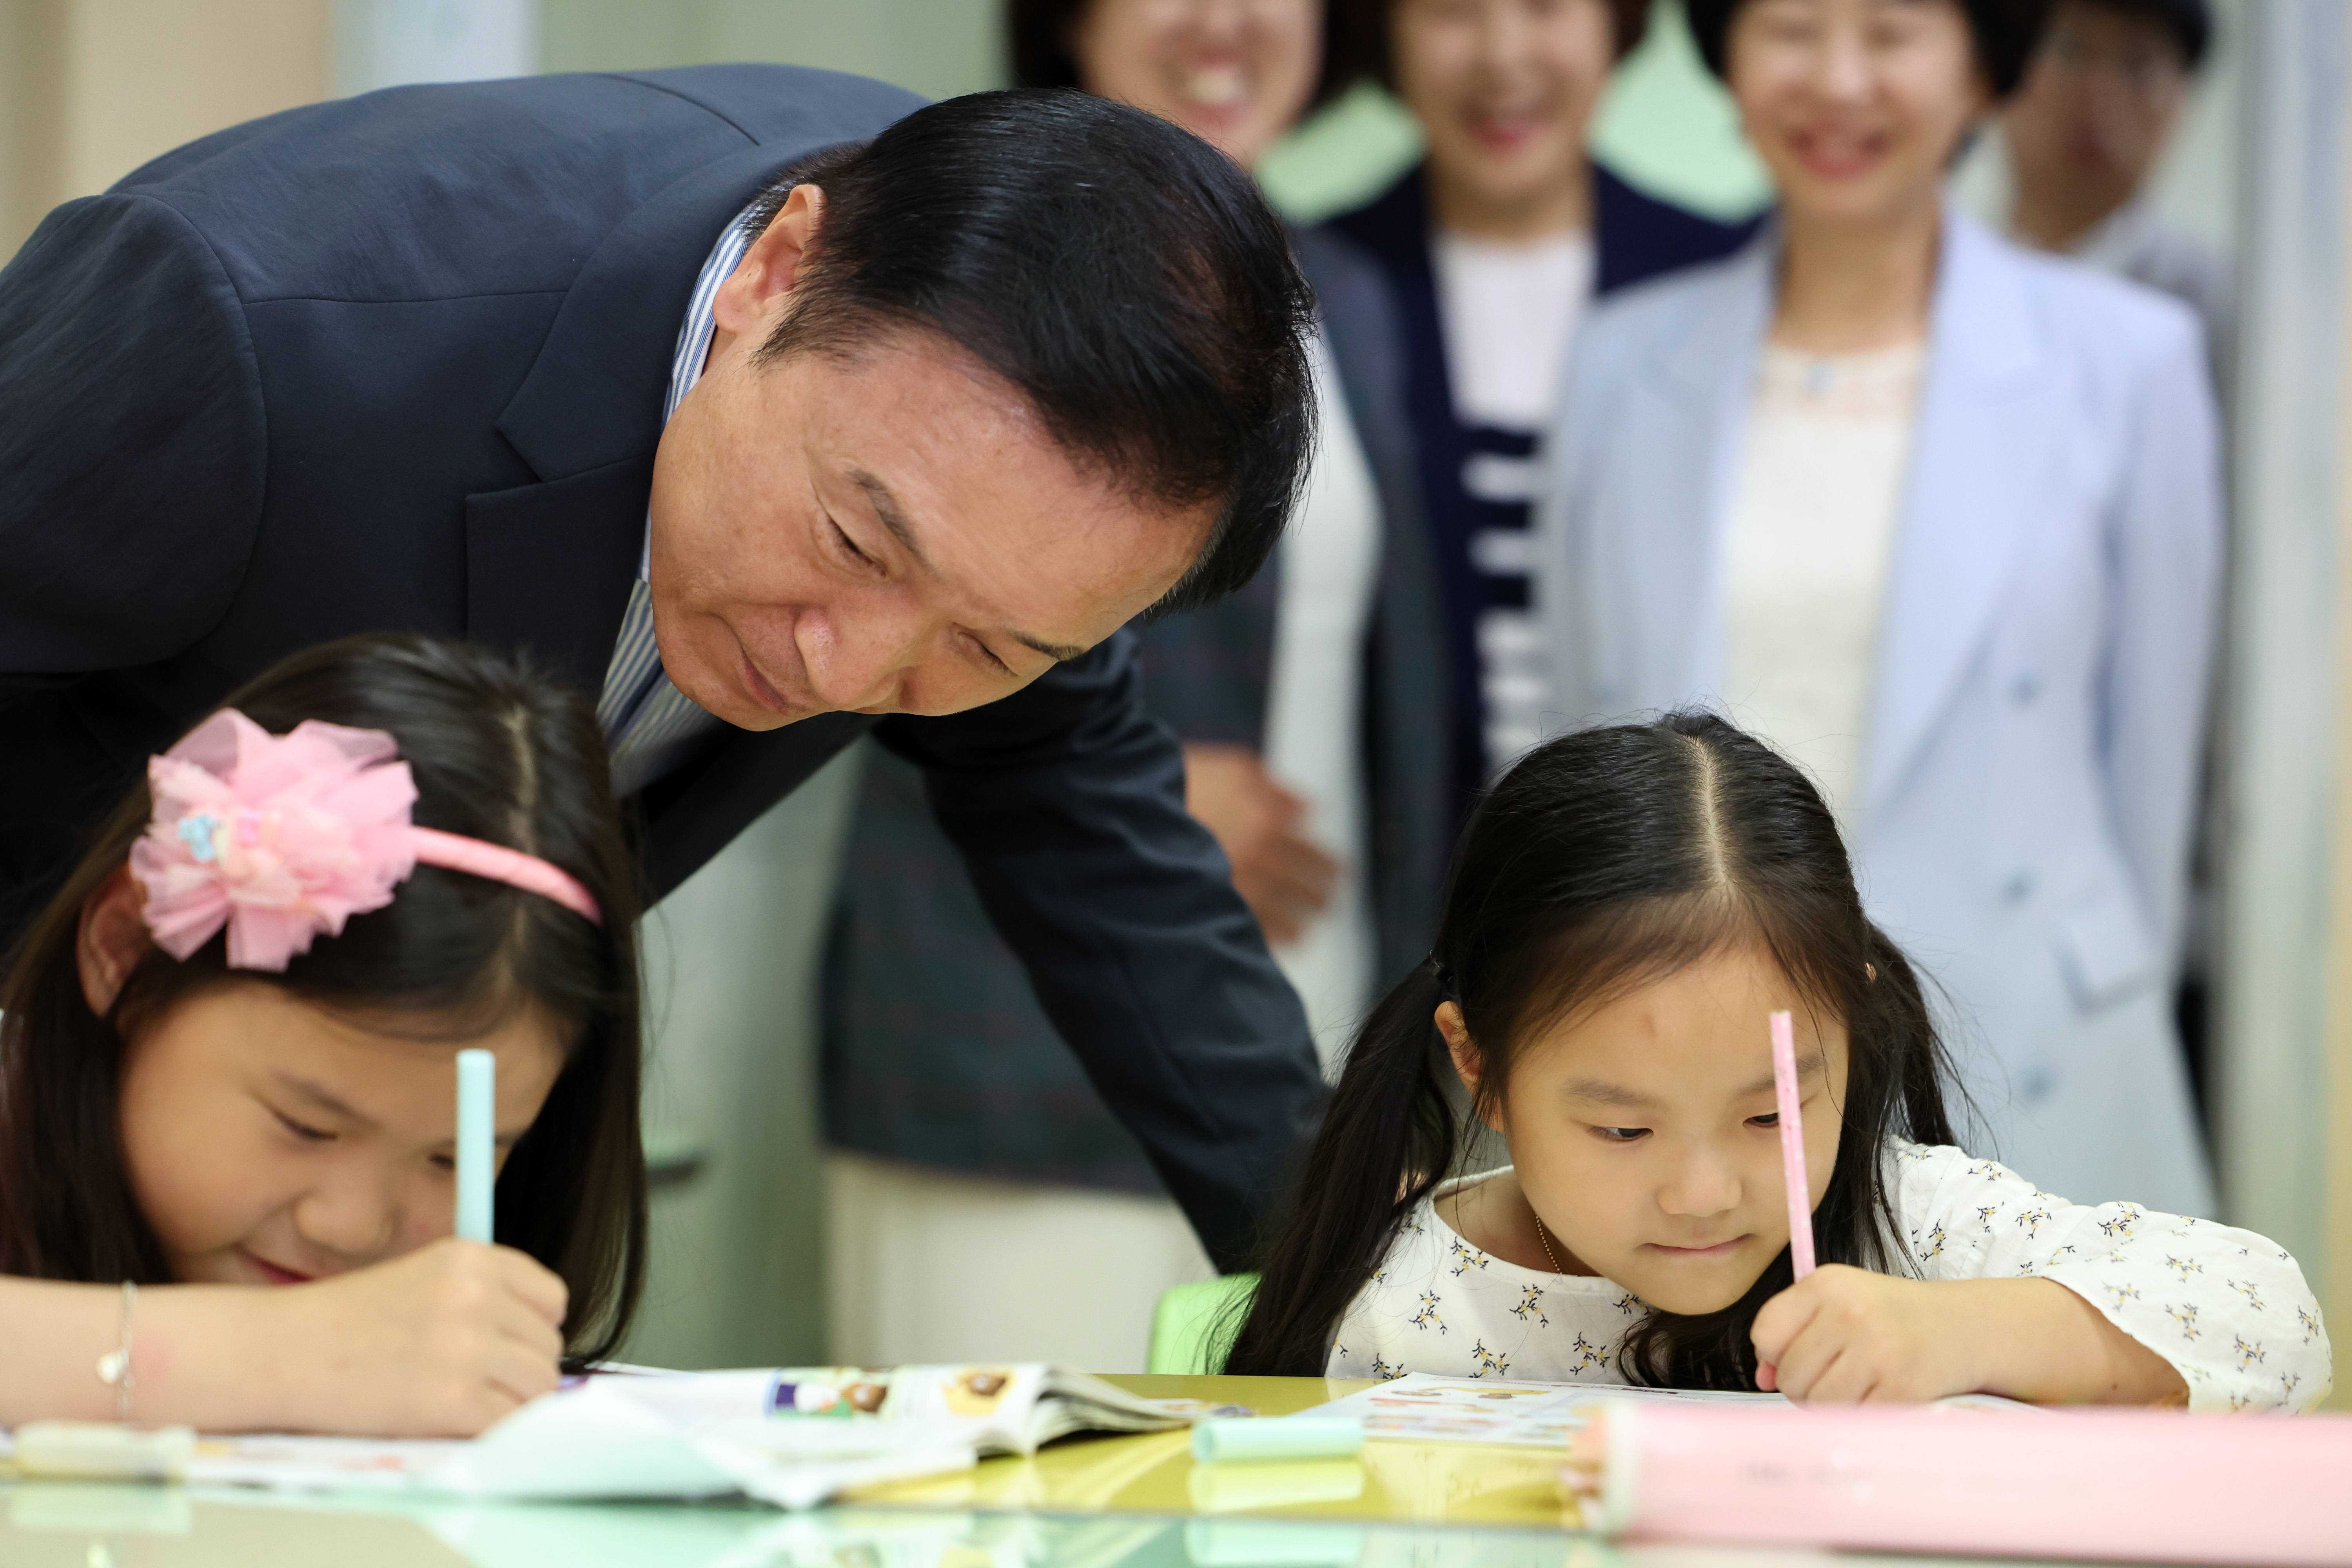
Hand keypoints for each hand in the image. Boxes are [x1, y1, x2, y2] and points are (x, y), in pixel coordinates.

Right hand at [263, 1238, 567, 1435]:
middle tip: (479, 1383)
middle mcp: (477, 1295)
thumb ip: (479, 1296)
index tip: (512, 1346)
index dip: (534, 1329)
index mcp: (471, 1258)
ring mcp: (467, 1346)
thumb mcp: (422, 1278)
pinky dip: (489, 1431)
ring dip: (512, 1403)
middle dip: (521, 1370)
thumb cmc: (342, 1323)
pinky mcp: (451, 1398)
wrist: (281, 1353)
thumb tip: (535, 1338)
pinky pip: (507, 1423)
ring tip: (468, 1403)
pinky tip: (455, 1423)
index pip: (550, 1298)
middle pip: (547, 1346)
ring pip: (539, 1386)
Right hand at [1181, 742, 1340, 945]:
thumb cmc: (1177, 782)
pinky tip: (1275, 944)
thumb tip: (1309, 807)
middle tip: (1330, 904)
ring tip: (1308, 930)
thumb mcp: (1231, 768)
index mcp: (1266, 821)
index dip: (1332, 867)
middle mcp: (1258, 857)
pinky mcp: (1211, 907)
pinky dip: (1269, 940)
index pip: (1313, 853)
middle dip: (1322, 897)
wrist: (1126, 808)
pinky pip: (1253, 933)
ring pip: (1284, 916)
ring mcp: (1236, 886)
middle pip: (1306, 887)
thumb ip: (1273, 787)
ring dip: (1301, 923)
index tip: (1343, 874)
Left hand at [1751, 1266, 2189, 1405]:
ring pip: (1818, 1403)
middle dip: (1807, 1385)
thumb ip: (1794, 1332)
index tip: (1798, 1357)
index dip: (1776, 1355)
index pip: (1765, 1333)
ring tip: (1861, 1385)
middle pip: (1790, 1375)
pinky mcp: (1903, 1387)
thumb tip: (1763, 1378)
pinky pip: (1855, 1420)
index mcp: (1825, 1283)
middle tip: (1840, 1374)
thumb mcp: (1840, 1304)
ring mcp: (1878, 1349)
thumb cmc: (1893, 1318)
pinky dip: (1864, 1418)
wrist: (1967, 1327)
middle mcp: (1850, 1311)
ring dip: (1832, 1406)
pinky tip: (1883, 1397)